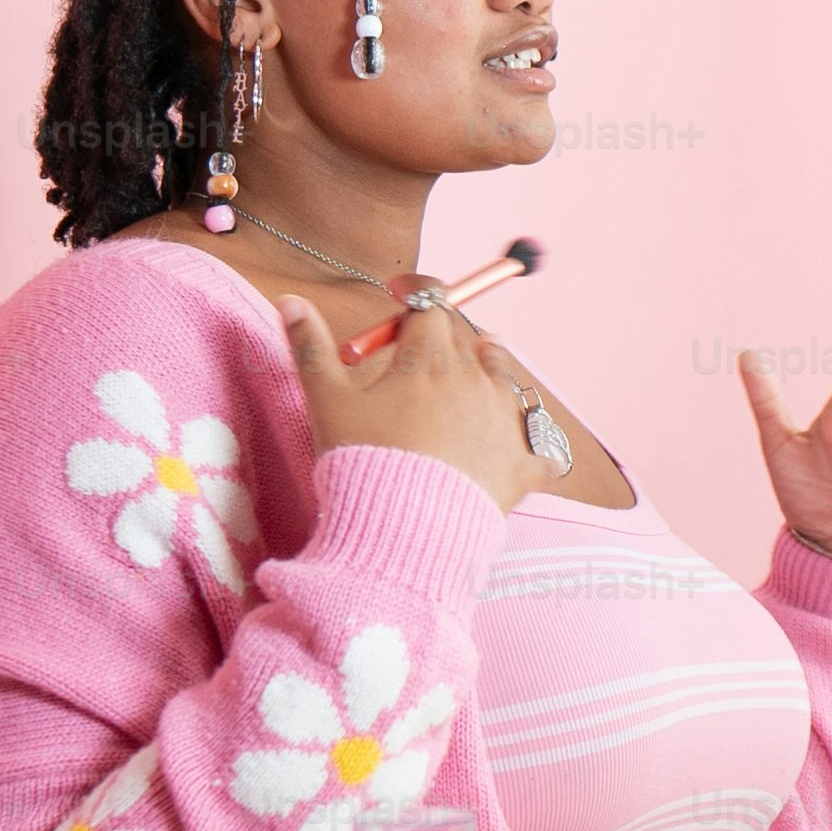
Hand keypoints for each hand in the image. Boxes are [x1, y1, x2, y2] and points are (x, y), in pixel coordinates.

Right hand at [279, 292, 561, 514]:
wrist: (402, 532)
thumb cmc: (360, 462)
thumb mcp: (326, 402)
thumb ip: (310, 347)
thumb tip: (290, 299)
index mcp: (429, 358)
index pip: (430, 306)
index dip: (414, 299)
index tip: (398, 298)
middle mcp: (476, 379)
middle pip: (468, 339)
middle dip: (444, 339)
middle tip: (421, 354)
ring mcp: (507, 421)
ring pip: (506, 378)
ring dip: (487, 376)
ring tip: (465, 392)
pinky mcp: (527, 465)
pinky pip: (542, 446)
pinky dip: (528, 445)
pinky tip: (510, 452)